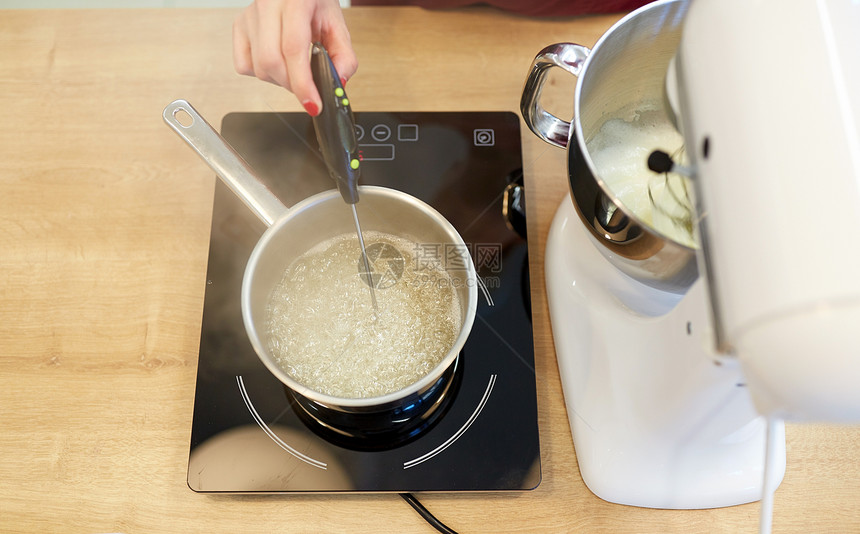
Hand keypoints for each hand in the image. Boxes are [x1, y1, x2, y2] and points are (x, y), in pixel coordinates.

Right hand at [233, 0, 357, 115]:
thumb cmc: (315, 2)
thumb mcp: (337, 25)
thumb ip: (344, 56)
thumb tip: (339, 83)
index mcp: (295, 1)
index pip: (293, 49)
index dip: (303, 83)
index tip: (313, 103)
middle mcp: (268, 5)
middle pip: (271, 62)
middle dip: (292, 85)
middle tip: (307, 88)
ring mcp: (250, 15)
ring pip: (258, 67)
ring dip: (279, 81)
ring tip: (294, 70)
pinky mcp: (239, 25)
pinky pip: (244, 64)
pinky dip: (261, 73)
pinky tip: (277, 63)